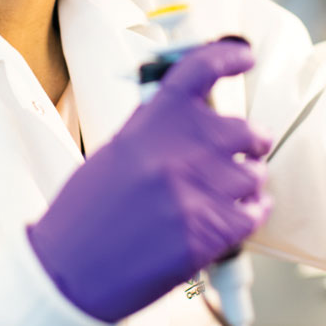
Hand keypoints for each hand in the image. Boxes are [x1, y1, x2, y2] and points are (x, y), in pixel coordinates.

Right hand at [27, 38, 272, 323]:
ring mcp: (196, 191)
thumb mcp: (115, 152)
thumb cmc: (85, 213)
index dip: (228, 57)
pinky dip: (248, 216)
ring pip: (254, 175)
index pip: (198, 71)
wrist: (71, 269)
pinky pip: (254, 214)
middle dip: (251, 140)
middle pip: (244, 129)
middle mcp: (177, 151)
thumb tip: (191, 112)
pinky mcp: (209, 232)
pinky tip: (230, 219)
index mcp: (150, 125)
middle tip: (247, 148)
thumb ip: (155, 128)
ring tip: (221, 195)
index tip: (243, 57)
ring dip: (245, 184)